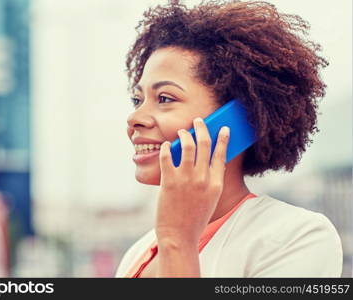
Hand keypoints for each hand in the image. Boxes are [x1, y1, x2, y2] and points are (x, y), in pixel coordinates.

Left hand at [156, 118, 229, 245]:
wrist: (179, 236)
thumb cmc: (193, 219)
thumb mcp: (209, 199)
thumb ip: (209, 180)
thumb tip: (201, 160)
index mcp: (216, 184)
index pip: (221, 155)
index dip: (223, 139)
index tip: (223, 128)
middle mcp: (203, 179)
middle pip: (205, 145)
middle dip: (202, 128)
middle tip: (198, 121)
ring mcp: (186, 179)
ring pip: (188, 146)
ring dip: (185, 134)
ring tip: (182, 131)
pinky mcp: (169, 181)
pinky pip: (167, 156)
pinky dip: (167, 148)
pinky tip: (166, 145)